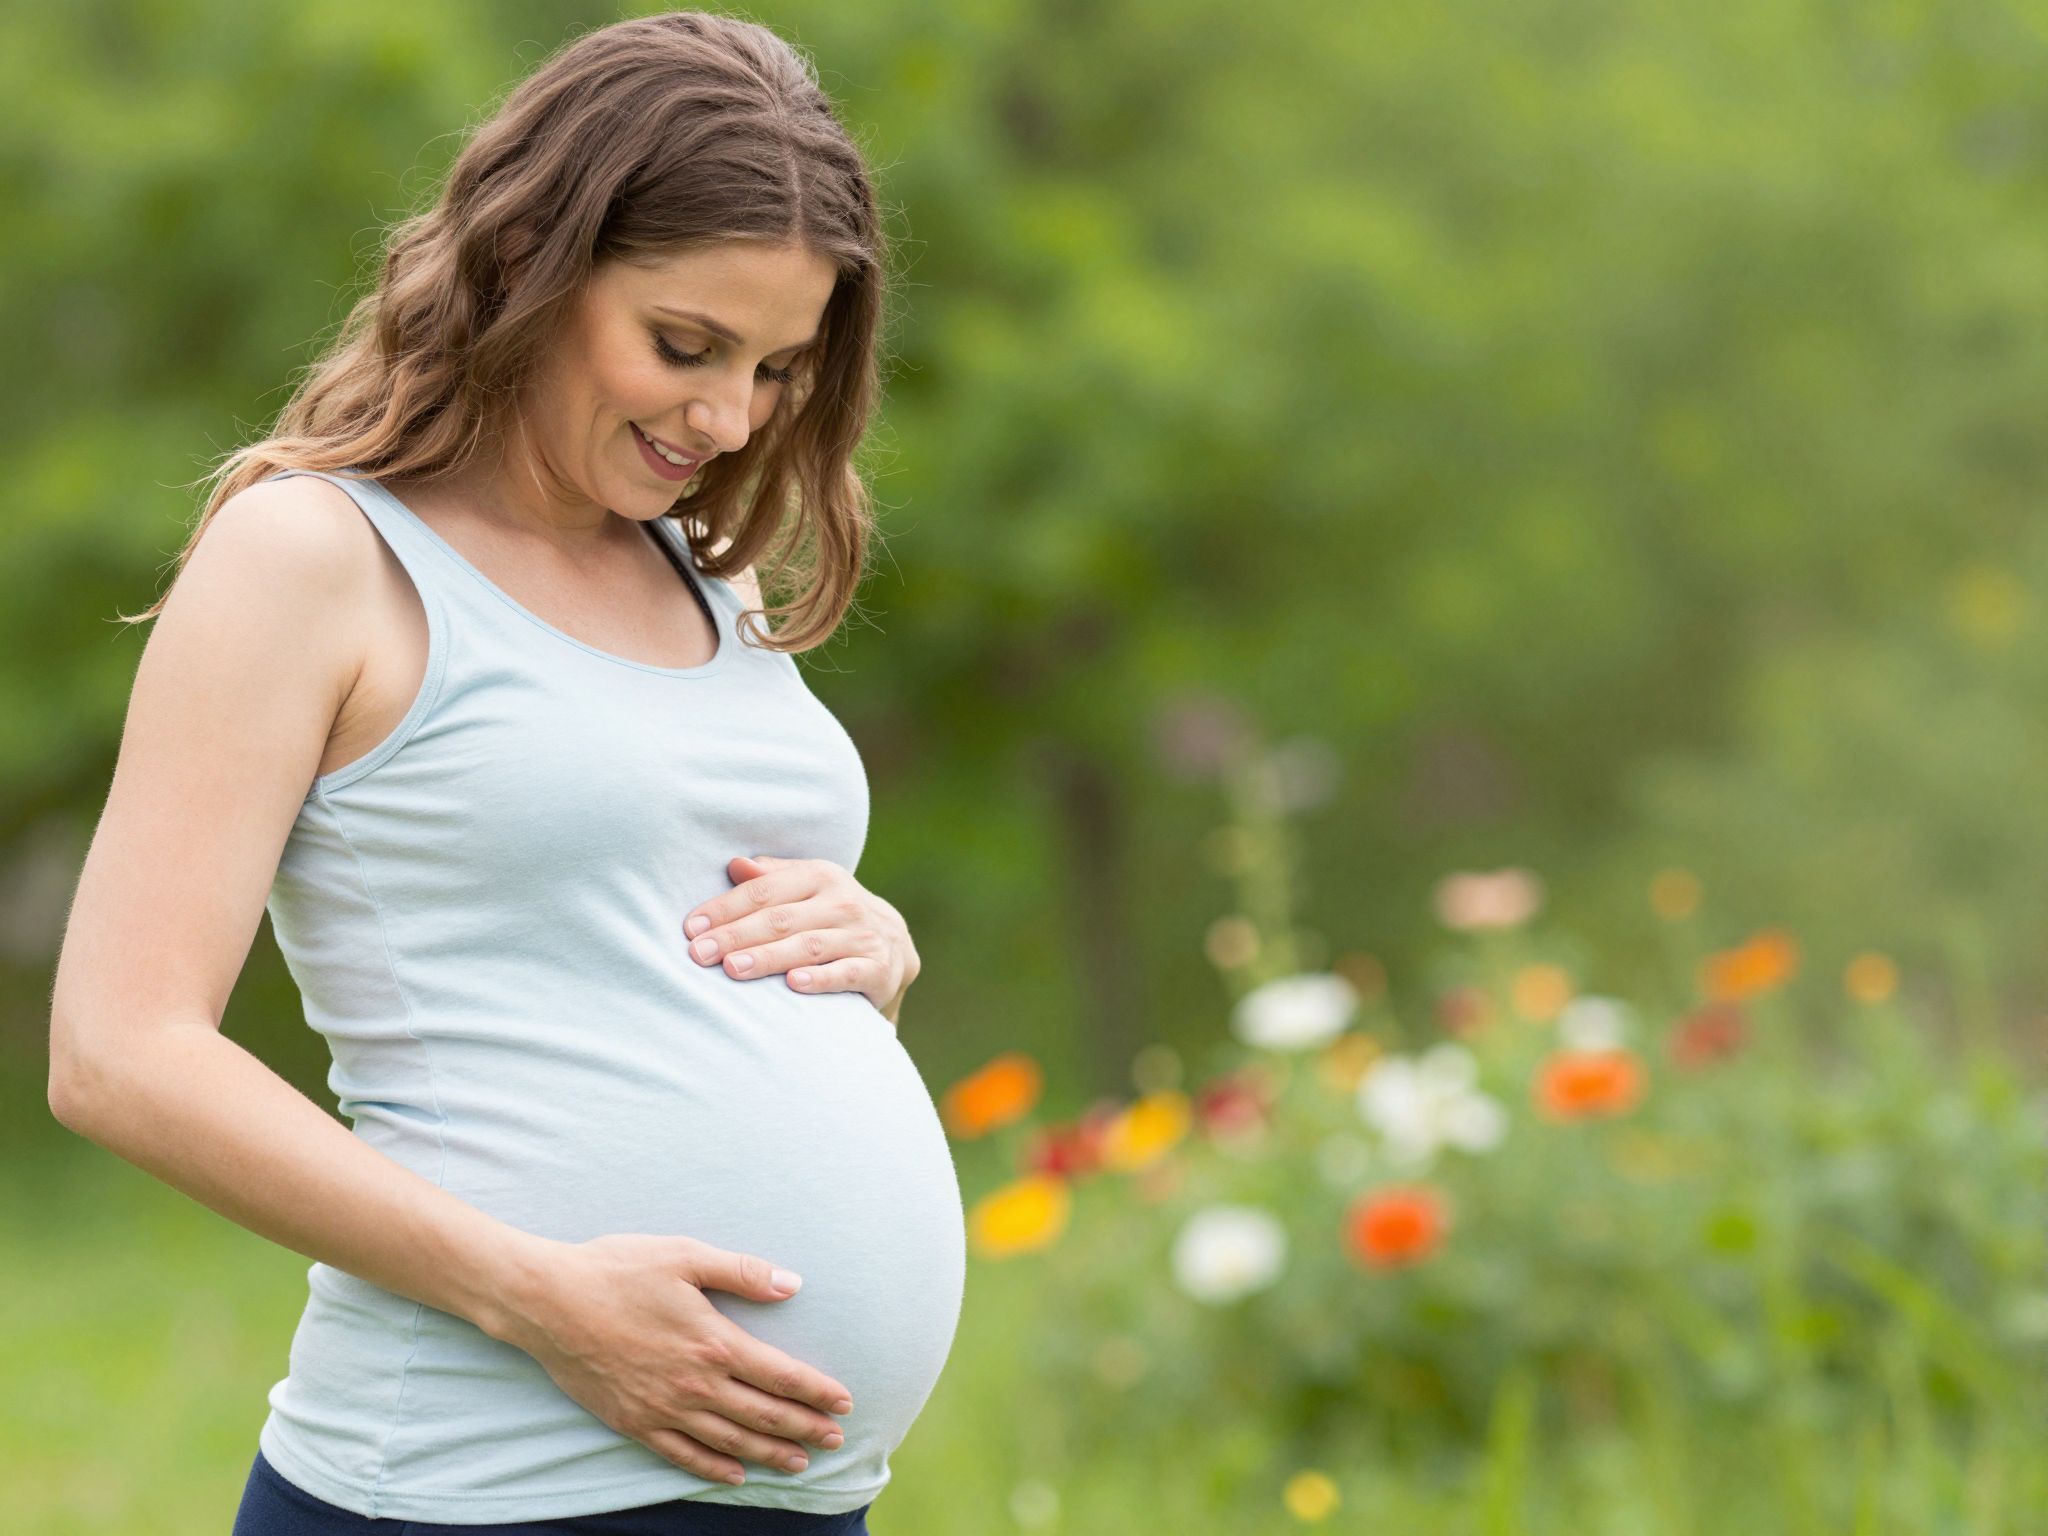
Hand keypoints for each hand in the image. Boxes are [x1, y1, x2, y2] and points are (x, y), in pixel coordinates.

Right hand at [494, 1232, 853, 1485]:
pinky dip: (714, 1468)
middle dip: (804, 1428)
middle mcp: (694, 1383)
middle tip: (836, 1439)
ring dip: (770, 1453)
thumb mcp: (685, 1255)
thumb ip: (742, 1272)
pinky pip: (683, 1455)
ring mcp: (663, 1409)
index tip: (844, 1402)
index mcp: (714, 1341)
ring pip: (730, 1441)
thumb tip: (793, 1284)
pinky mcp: (634, 1422)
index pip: (780, 1375)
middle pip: (763, 1414)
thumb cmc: (617, 1269)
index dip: (816, 1391)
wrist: (547, 1302)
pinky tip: (736, 1474)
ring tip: (799, 1461)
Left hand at [682, 855, 920, 1023]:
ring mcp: (862, 935)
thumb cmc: (830, 913)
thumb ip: (770, 878)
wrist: (893, 943)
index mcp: (820, 876)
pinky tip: (792, 984)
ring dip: (768, 957)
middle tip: (699, 954)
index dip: (725, 908)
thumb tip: (735, 864)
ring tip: (732, 968)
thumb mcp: (805, 887)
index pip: (764, 891)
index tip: (691, 928)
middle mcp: (842, 902)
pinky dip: (820, 979)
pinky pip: (845, 973)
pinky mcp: (878, 968)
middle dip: (736, 936)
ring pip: (807, 946)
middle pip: (780, 919)